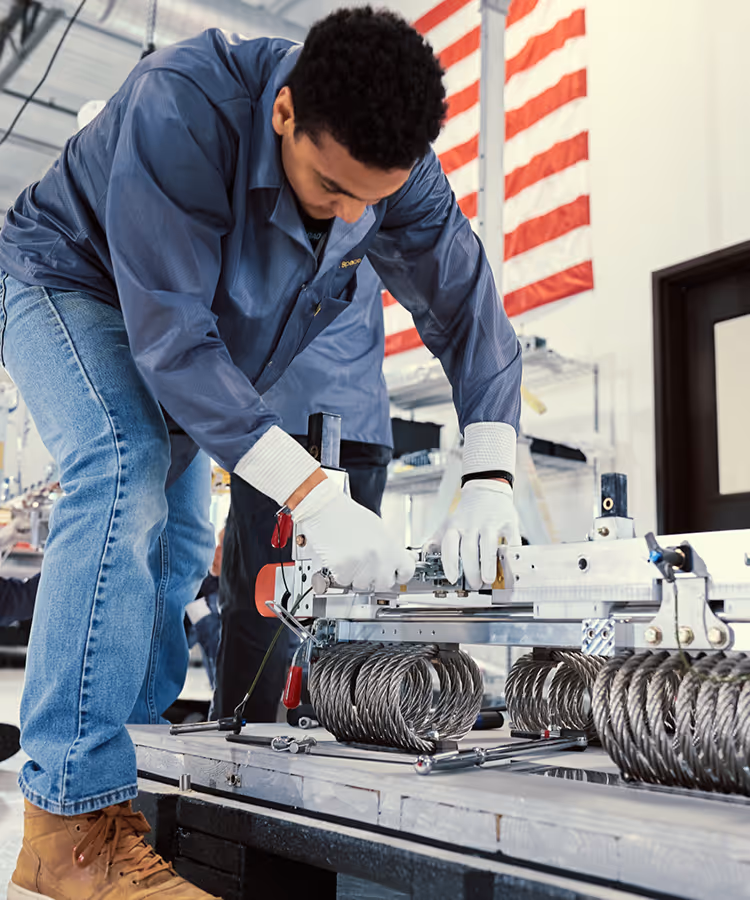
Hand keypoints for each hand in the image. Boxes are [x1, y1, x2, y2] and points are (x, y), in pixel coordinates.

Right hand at [292, 478, 414, 590]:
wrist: (325, 510)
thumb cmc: (348, 516)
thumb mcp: (378, 528)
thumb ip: (391, 547)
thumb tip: (402, 559)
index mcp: (390, 545)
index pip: (406, 571)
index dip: (400, 574)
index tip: (396, 574)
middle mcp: (378, 557)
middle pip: (385, 583)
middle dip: (378, 577)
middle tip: (369, 566)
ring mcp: (360, 565)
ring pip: (364, 585)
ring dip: (358, 576)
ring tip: (352, 558)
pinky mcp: (342, 569)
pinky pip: (346, 582)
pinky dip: (342, 574)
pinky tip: (342, 559)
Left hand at [428, 480, 519, 589]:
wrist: (486, 488)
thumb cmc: (468, 512)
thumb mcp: (450, 523)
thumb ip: (438, 539)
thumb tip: (426, 554)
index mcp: (456, 526)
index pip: (450, 545)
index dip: (450, 563)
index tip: (453, 578)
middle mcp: (472, 524)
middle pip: (469, 549)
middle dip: (471, 570)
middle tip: (474, 584)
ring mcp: (491, 523)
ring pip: (488, 545)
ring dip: (488, 565)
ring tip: (488, 579)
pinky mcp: (508, 522)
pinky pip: (510, 539)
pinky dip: (509, 553)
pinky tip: (507, 564)